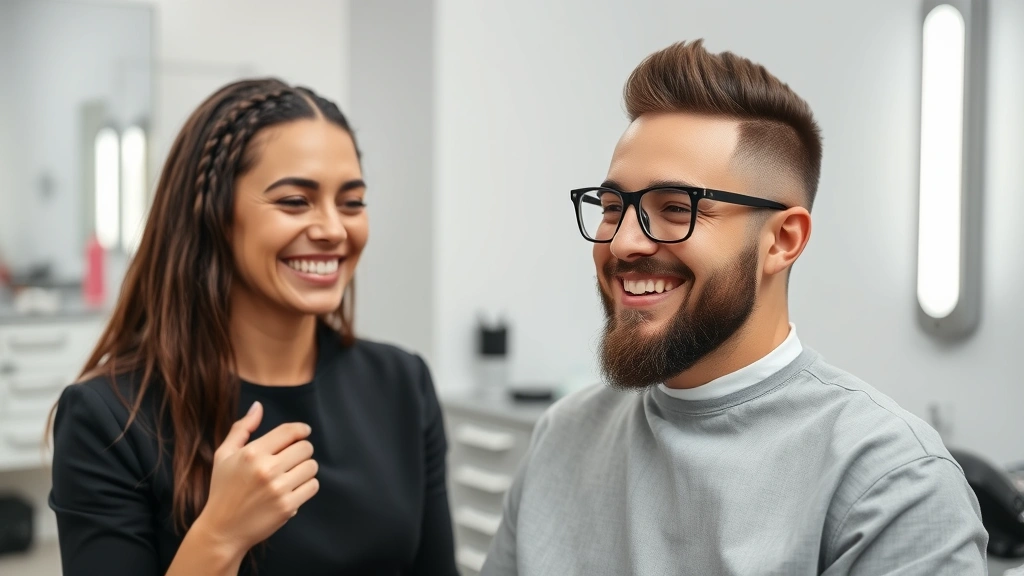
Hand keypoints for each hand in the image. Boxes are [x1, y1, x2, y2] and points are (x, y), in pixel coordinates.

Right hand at [196, 401, 319, 554]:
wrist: (222, 530)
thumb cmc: (223, 490)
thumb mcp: (224, 455)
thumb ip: (242, 428)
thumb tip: (258, 406)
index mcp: (252, 453)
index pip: (289, 432)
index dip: (301, 429)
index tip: (304, 432)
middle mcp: (266, 469)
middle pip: (305, 448)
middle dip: (301, 451)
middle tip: (292, 458)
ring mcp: (278, 489)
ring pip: (311, 467)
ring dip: (305, 469)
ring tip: (291, 475)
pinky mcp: (287, 507)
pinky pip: (312, 486)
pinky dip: (306, 487)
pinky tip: (292, 489)